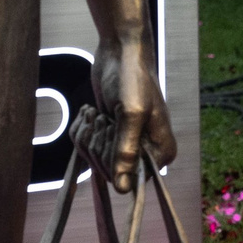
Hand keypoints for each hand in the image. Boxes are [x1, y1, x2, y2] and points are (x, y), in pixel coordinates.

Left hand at [92, 34, 175, 192]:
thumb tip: (124, 190)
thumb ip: (126, 152)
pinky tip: (90, 111)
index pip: (131, 182)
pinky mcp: (107, 134)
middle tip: (104, 119)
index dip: (114, 162)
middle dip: (98, 144)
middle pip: (110, 173)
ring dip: (88, 135)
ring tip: (97, 113)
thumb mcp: (131, 114)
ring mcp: (125, 143)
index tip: (112, 133)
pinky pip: (85, 147)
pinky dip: (82, 129)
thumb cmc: (133, 78)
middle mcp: (145, 152)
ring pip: (94, 160)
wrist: (120, 52)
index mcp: (161, 152)